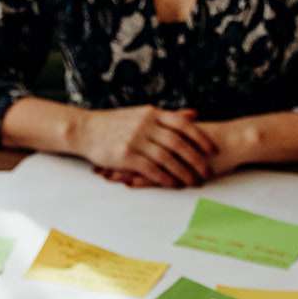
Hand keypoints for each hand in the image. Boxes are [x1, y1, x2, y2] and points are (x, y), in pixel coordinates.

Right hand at [72, 106, 216, 188]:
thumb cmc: (115, 123)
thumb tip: (194, 115)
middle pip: (178, 143)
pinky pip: (150, 168)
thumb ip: (168, 116)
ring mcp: (135, 139)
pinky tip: (173, 185)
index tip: (213, 150)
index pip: (183, 125)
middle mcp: (146, 125)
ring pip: (166, 158)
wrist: (85, 129)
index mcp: (152, 113)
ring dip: (182, 172)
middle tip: (207, 172)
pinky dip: (164, 177)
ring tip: (193, 182)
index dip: (200, 138)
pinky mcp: (126, 155)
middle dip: (195, 159)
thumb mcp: (143, 113)